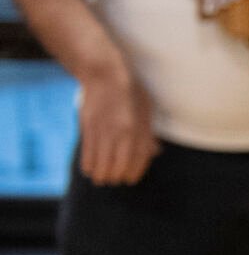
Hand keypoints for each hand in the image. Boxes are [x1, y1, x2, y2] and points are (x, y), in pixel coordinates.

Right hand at [78, 70, 158, 185]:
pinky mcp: (87, 129)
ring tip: (103, 175)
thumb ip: (149, 133)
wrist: (104, 74)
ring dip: (102, 176)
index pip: (138, 161)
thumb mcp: (147, 109)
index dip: (133, 174)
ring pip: (101, 168)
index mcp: (139, 128)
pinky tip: (91, 168)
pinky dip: (89, 167)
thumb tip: (155, 153)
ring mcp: (103, 132)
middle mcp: (121, 133)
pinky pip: (86, 158)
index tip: (129, 179)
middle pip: (118, 169)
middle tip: (116, 177)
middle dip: (116, 177)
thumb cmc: (130, 91)